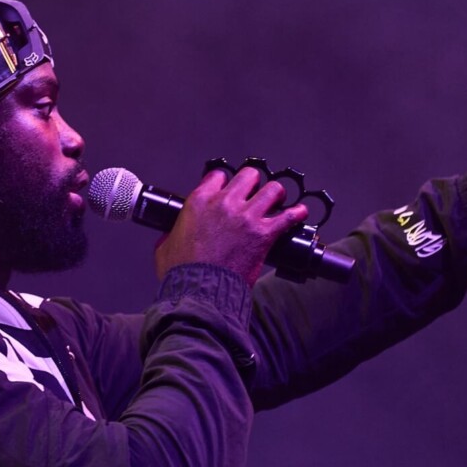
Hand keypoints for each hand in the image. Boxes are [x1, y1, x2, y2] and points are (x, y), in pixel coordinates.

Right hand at [154, 166, 308, 285]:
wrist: (200, 291)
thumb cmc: (183, 272)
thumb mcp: (165, 247)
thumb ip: (170, 234)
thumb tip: (169, 235)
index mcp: (199, 202)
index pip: (218, 175)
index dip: (224, 181)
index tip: (227, 188)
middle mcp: (224, 203)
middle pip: (249, 175)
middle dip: (253, 183)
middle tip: (254, 193)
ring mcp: (246, 217)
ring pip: (273, 189)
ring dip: (276, 194)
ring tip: (276, 201)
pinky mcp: (263, 234)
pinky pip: (288, 216)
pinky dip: (297, 213)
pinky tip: (300, 213)